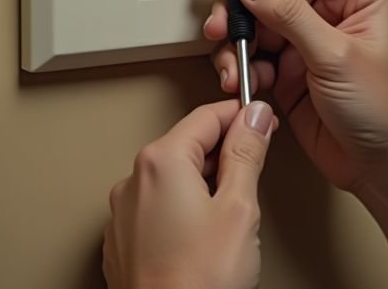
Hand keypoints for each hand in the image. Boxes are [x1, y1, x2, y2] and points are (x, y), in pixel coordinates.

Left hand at [103, 100, 279, 288]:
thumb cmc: (199, 280)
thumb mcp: (239, 207)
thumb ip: (246, 153)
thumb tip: (254, 117)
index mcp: (160, 162)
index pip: (207, 116)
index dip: (242, 115)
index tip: (263, 121)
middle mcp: (133, 182)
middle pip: (188, 145)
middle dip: (225, 153)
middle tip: (255, 170)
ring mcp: (123, 214)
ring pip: (173, 179)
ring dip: (204, 183)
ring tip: (231, 215)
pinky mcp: (124, 242)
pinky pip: (158, 208)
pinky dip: (183, 210)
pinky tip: (205, 237)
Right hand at [203, 0, 387, 193]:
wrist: (380, 166)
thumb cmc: (383, 111)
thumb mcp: (336, 56)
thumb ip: (290, 15)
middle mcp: (334, 13)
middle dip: (243, 7)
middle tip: (221, 22)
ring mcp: (310, 42)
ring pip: (259, 23)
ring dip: (238, 40)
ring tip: (231, 58)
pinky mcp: (291, 70)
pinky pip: (256, 55)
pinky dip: (243, 66)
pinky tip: (243, 81)